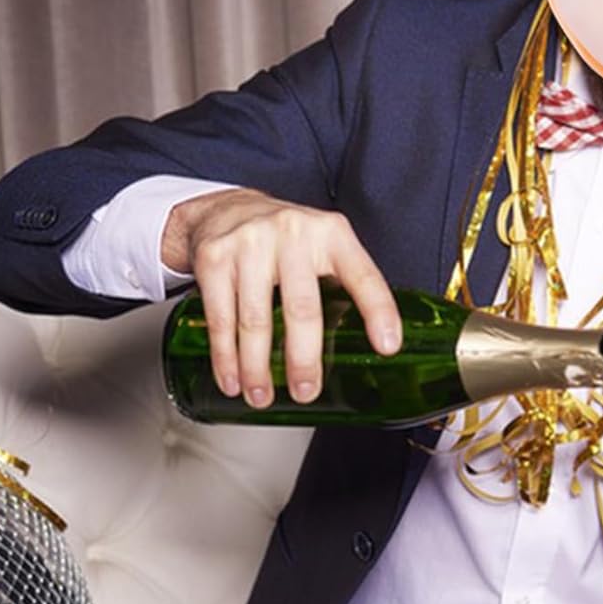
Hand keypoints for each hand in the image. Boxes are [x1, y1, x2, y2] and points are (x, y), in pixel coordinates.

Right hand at [162, 188, 400, 407]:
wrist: (226, 207)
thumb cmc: (287, 239)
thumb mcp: (323, 246)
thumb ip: (343, 284)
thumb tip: (369, 346)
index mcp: (332, 235)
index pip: (362, 276)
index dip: (378, 312)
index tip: (388, 347)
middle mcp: (293, 233)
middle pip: (302, 308)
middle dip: (303, 358)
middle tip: (306, 391)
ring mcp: (250, 244)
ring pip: (255, 319)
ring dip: (257, 367)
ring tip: (262, 397)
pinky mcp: (215, 258)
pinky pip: (220, 318)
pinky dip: (225, 356)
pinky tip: (232, 379)